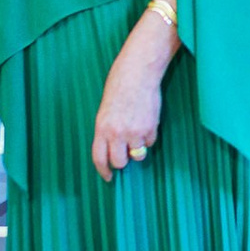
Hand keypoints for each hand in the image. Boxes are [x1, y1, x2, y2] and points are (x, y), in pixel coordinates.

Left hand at [91, 19, 169, 180]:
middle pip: (119, 161)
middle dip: (124, 160)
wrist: (137, 73)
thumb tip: (114, 147)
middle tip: (127, 152)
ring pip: (137, 155)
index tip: (108, 177)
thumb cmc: (120, 86)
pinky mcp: (149, 128)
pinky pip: (150, 142)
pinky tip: (147, 121)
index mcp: (101, 128)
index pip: (99, 157)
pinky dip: (149, 136)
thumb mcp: (106, 110)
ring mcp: (134, 132)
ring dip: (138, 149)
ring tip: (138, 132)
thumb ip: (108, 130)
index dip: (103, 170)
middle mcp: (116, 133)